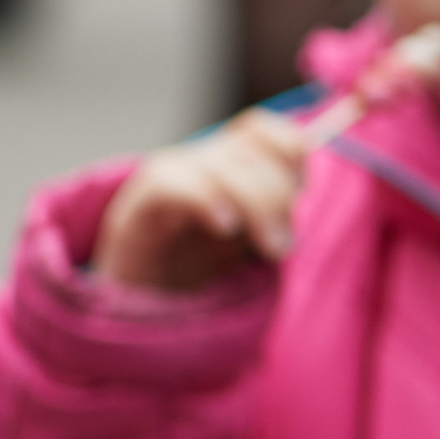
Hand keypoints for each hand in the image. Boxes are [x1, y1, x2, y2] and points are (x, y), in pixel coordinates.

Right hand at [97, 109, 313, 291]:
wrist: (142, 307)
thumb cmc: (201, 274)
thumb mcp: (253, 242)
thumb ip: (276, 215)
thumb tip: (304, 201)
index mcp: (225, 167)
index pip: (260, 131)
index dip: (289, 149)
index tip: (301, 190)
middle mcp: (195, 165)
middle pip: (247, 152)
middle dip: (278, 196)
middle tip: (282, 246)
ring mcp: (164, 184)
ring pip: (218, 166)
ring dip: (257, 205)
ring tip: (270, 248)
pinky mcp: (135, 210)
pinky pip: (171, 184)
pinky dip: (205, 199)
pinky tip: (225, 226)